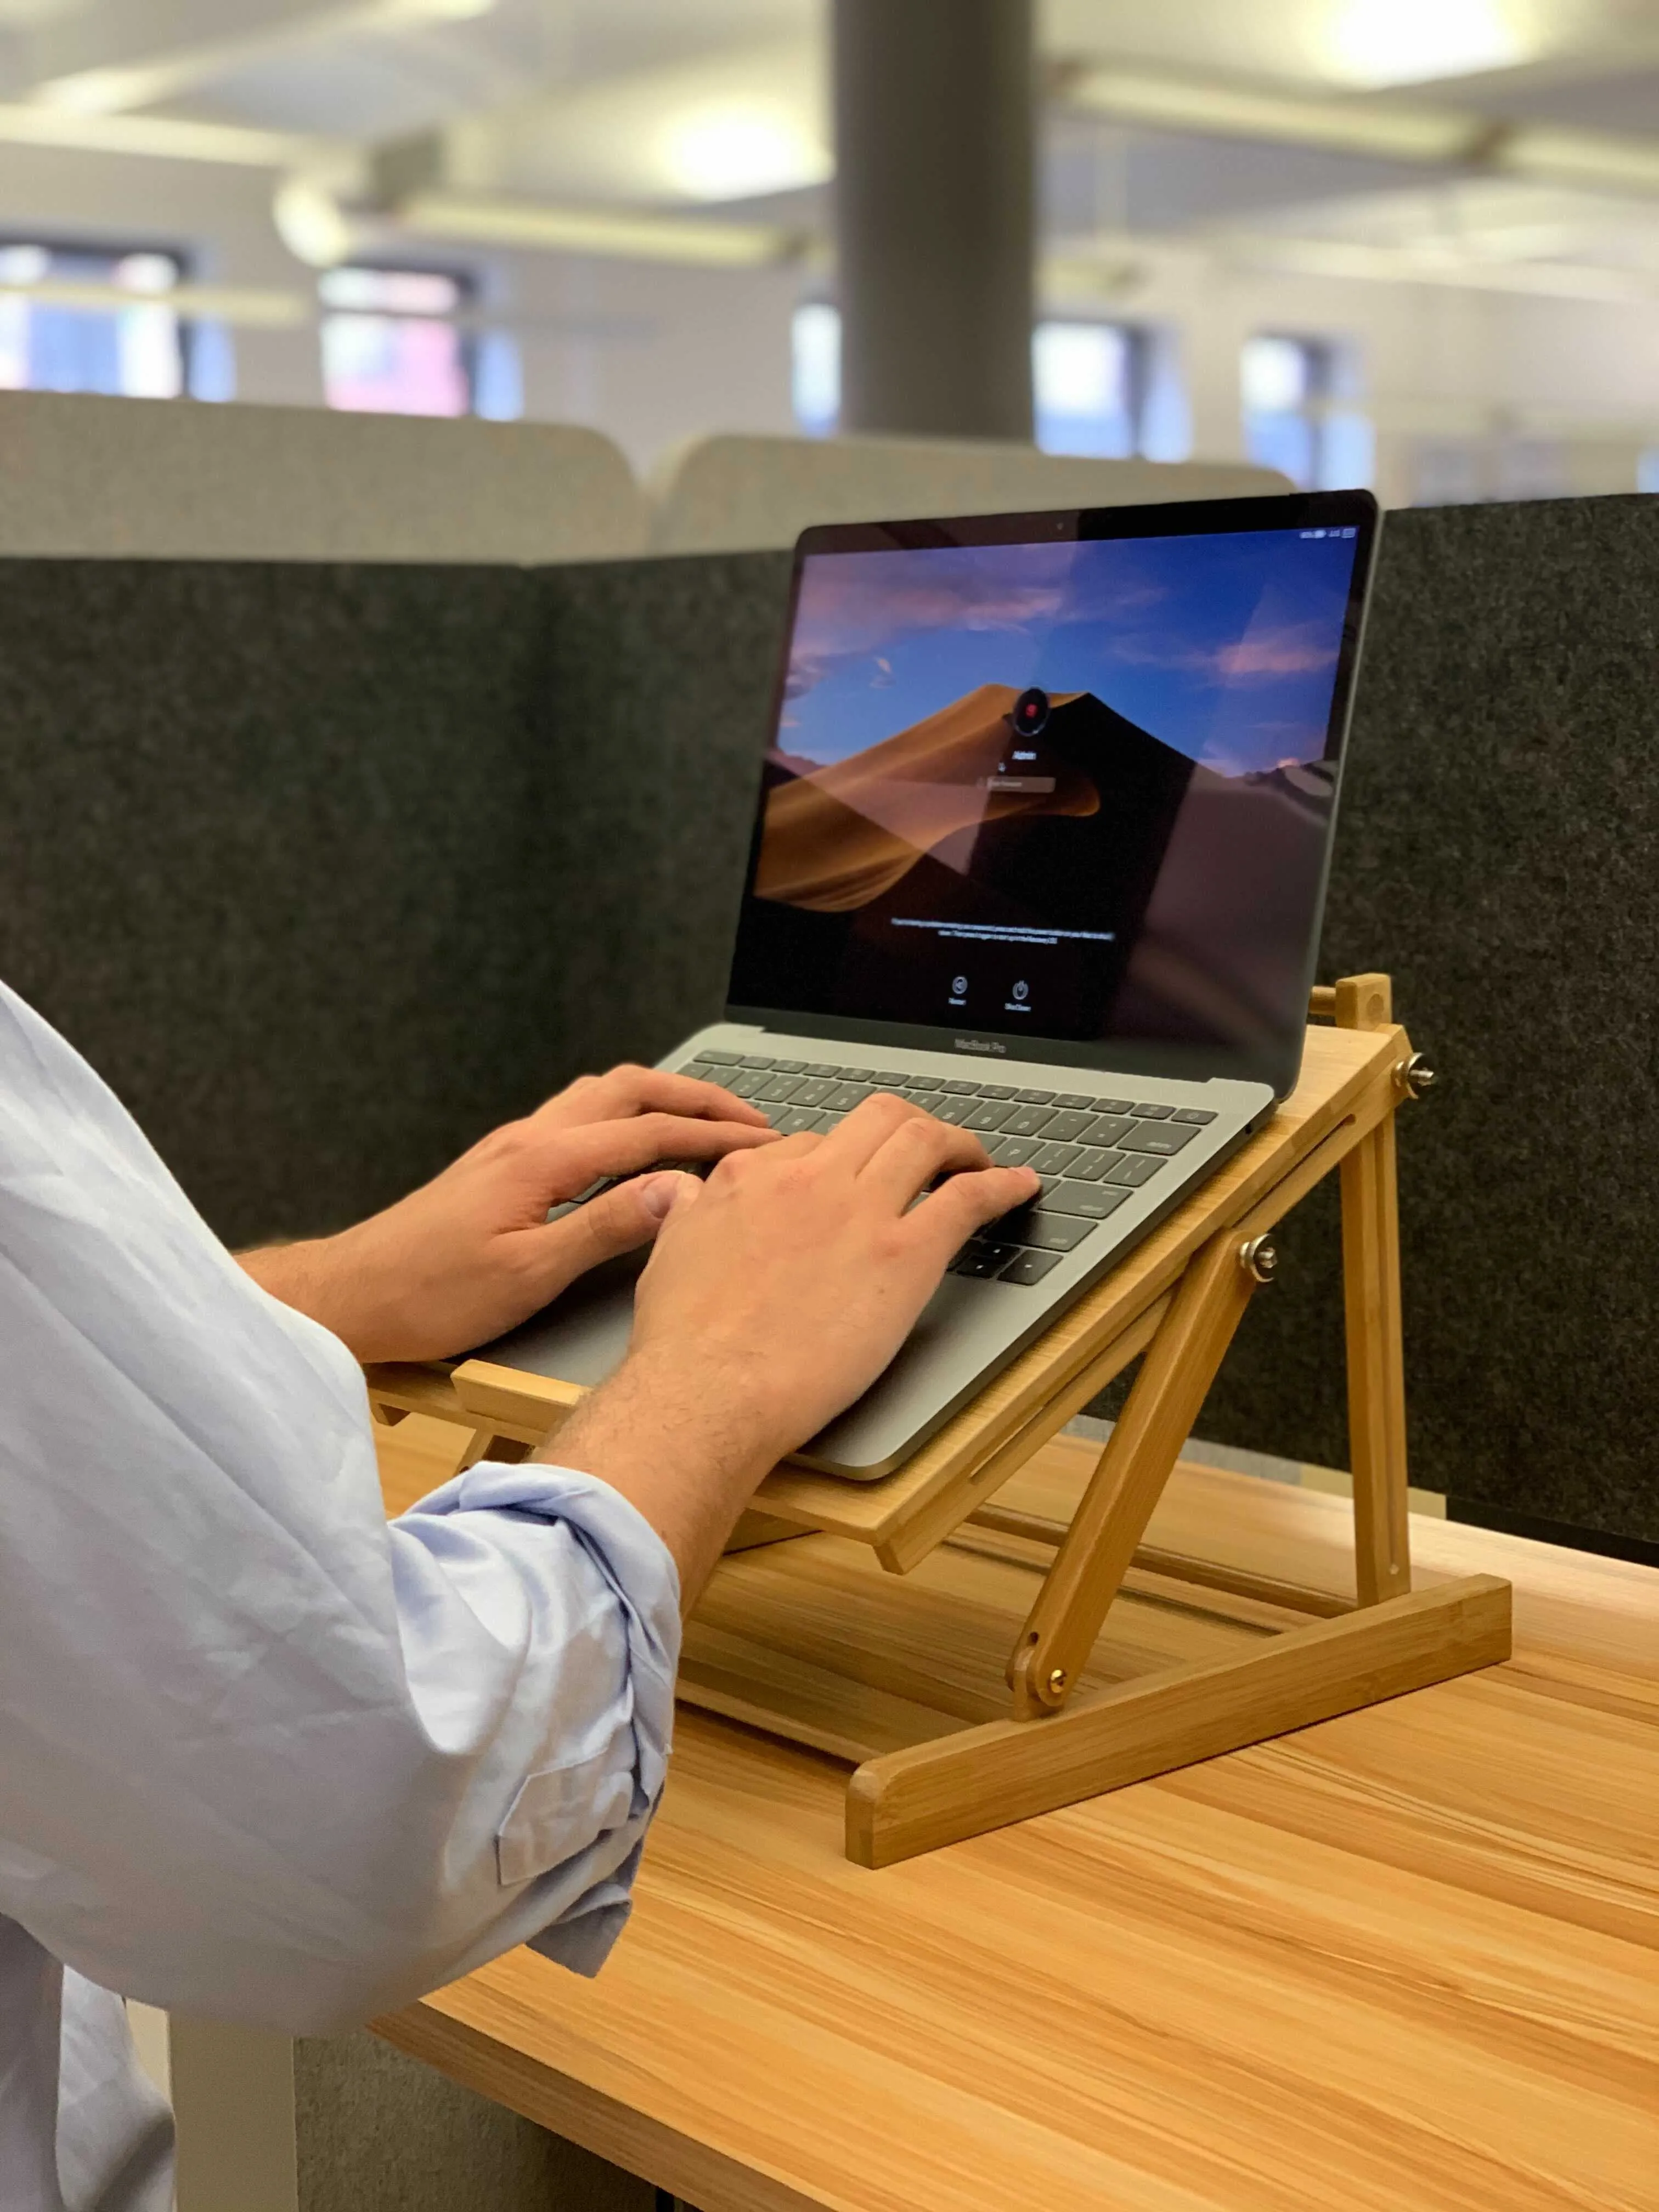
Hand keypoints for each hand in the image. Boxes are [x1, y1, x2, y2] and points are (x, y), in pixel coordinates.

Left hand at [238, 1064, 776, 1362]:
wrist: (353, 1295)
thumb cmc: (432, 1295)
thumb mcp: (528, 1274)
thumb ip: (604, 1228)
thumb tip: (676, 1191)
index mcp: (543, 1160)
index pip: (649, 1132)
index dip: (715, 1137)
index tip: (766, 1145)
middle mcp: (529, 1137)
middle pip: (629, 1090)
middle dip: (696, 1098)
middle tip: (751, 1118)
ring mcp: (511, 1145)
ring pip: (600, 1095)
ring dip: (659, 1099)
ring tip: (705, 1121)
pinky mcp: (500, 1164)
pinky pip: (577, 1116)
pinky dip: (624, 1116)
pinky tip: (635, 1144)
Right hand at [548, 1095, 1038, 1599]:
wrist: (709, 1392)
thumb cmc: (684, 1342)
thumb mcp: (667, 1255)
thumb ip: (685, 1213)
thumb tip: (681, 1192)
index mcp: (752, 1176)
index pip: (808, 1143)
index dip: (838, 1161)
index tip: (852, 1180)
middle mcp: (810, 1179)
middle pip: (876, 1119)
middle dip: (907, 1125)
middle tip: (927, 1150)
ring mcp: (861, 1211)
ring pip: (923, 1140)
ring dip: (958, 1143)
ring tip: (975, 1159)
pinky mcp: (905, 1254)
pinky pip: (966, 1198)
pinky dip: (1000, 1185)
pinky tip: (1018, 1186)